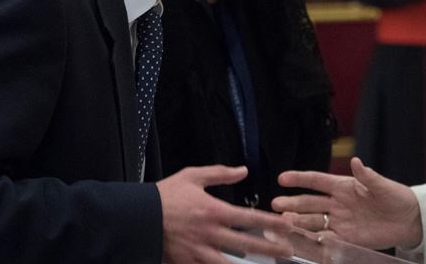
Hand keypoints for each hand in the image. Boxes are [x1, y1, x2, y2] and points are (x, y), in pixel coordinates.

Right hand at [157, 165, 292, 262]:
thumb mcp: (193, 176)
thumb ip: (220, 174)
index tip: (287, 225)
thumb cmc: (165, 196)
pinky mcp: (187, 262)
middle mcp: (210, 234)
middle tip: (288, 252)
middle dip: (271, 248)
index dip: (271, 222)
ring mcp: (199, 252)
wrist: (136, 217)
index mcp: (213, 211)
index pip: (250, 218)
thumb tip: (243, 170)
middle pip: (247, 244)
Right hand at [271, 157, 422, 249]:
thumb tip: (356, 162)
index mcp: (344, 186)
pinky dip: (312, 240)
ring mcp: (340, 221)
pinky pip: (325, 239)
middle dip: (291, 204)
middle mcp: (338, 203)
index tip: (283, 178)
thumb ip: (368, 177)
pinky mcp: (345, 238)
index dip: (299, 179)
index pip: (317, 181)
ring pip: (312, 221)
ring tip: (282, 223)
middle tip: (275, 205)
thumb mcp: (383, 186)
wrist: (409, 220)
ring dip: (297, 222)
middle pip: (309, 203)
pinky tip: (300, 240)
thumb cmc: (396, 197)